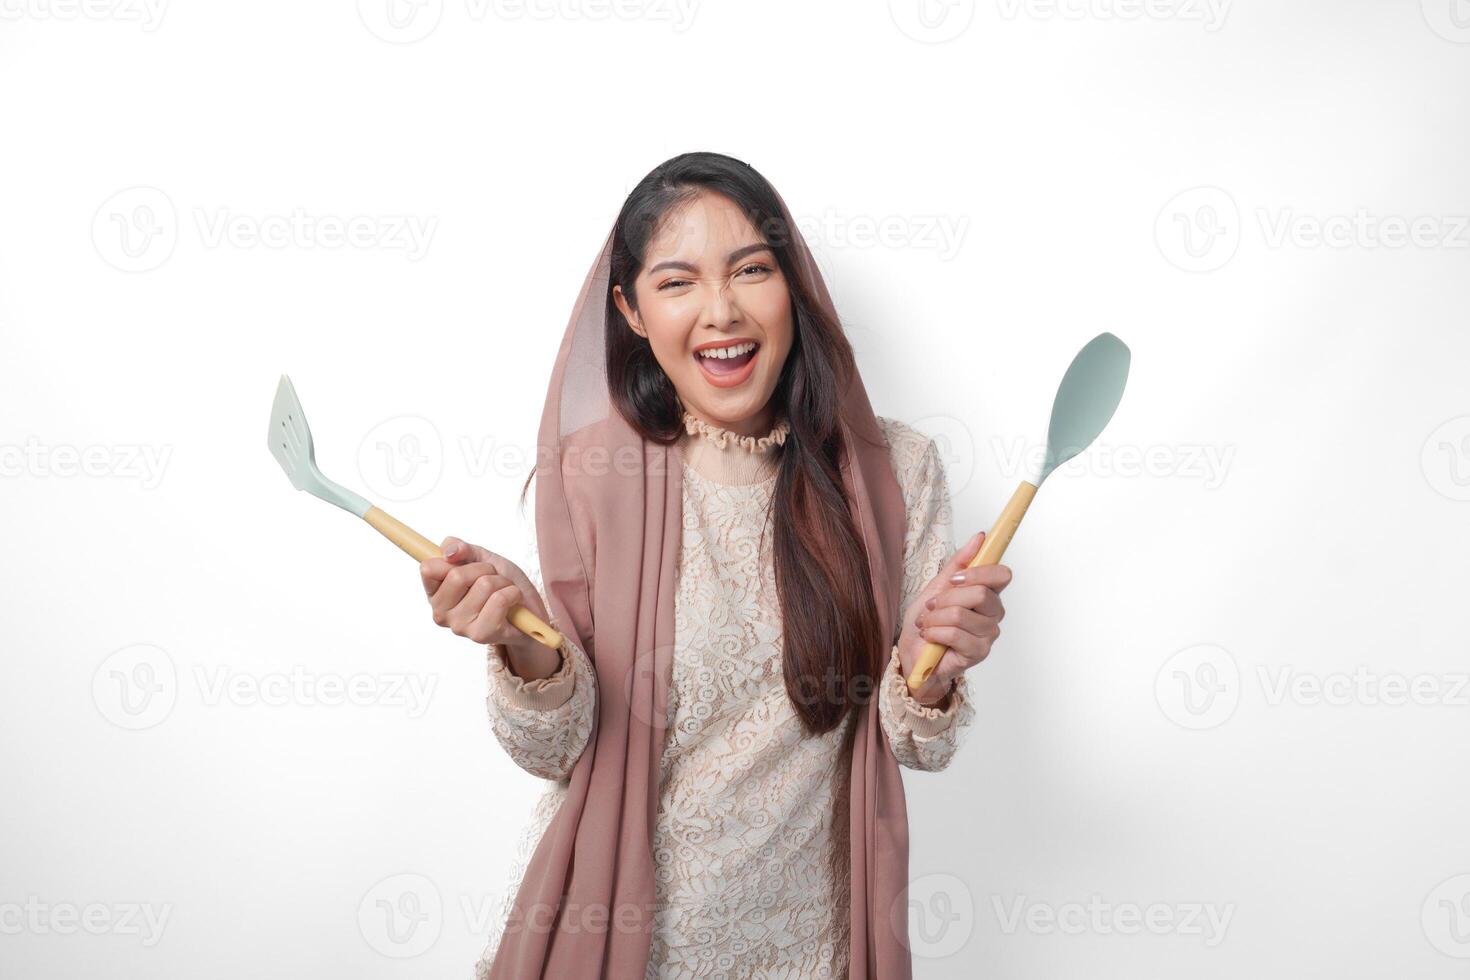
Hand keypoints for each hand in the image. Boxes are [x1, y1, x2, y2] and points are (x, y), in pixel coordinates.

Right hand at [419, 536, 557, 674]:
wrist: (528, 608)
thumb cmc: (502, 583)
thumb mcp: (482, 558)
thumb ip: (463, 549)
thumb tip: (450, 552)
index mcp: (436, 593)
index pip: (428, 568)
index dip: (452, 559)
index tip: (467, 563)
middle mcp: (441, 613)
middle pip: (457, 575)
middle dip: (485, 569)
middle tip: (493, 579)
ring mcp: (459, 626)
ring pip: (484, 585)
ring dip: (502, 582)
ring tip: (504, 593)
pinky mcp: (481, 634)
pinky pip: (499, 599)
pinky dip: (512, 593)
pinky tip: (513, 603)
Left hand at [895, 531, 1011, 706]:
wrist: (914, 655)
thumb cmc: (927, 621)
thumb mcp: (937, 586)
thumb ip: (959, 563)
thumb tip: (980, 537)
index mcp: (987, 594)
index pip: (1001, 575)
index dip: (978, 573)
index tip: (954, 578)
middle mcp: (994, 614)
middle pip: (980, 593)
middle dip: (946, 598)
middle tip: (932, 606)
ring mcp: (988, 635)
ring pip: (962, 614)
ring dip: (935, 618)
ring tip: (927, 623)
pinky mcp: (978, 653)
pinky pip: (955, 634)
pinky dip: (935, 632)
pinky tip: (931, 637)